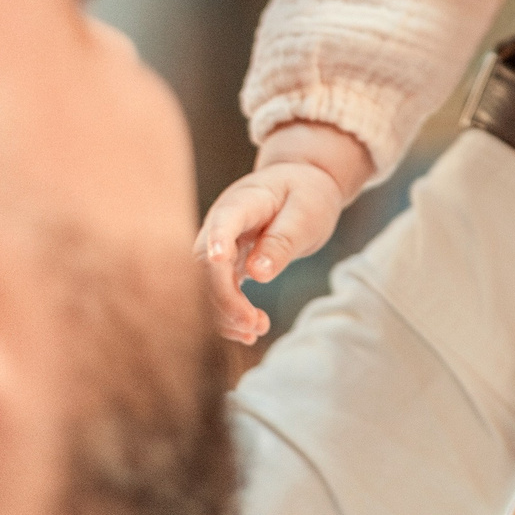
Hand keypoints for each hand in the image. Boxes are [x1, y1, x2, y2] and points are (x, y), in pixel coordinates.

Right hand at [194, 122, 370, 343]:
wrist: (301, 183)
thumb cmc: (306, 194)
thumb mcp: (306, 212)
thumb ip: (283, 240)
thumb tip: (259, 274)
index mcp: (245, 201)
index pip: (224, 220)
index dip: (217, 239)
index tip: (218, 259)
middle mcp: (222, 222)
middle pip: (207, 261)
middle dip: (223, 296)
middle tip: (252, 324)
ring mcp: (220, 242)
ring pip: (207, 281)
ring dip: (226, 311)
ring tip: (256, 330)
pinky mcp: (227, 261)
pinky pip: (220, 289)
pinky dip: (231, 312)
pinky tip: (250, 331)